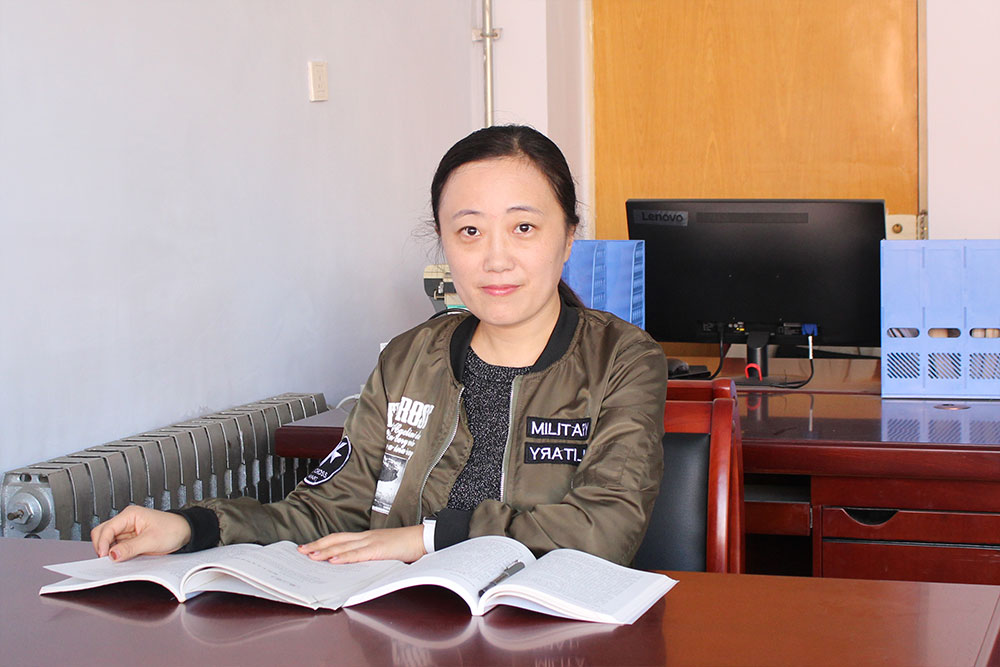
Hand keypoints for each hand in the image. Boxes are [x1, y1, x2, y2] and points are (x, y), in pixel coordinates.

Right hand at [91, 505, 191, 561]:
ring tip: (116, 560)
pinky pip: (116, 547)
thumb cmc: (172, 529)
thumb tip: (112, 555)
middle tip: (107, 560)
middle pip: (102, 532)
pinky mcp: (130, 539)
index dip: (103, 543)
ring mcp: (127, 530)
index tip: (104, 556)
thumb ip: (130, 548)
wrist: (184, 532)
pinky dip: (115, 554)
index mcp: (130, 515)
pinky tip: (121, 559)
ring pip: (107, 541)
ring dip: (109, 551)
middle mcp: (126, 521)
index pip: (107, 528)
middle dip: (102, 546)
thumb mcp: (151, 540)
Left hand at [298, 526, 424, 563]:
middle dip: (317, 545)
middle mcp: (366, 537)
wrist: (424, 538)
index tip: (309, 547)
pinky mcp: (379, 550)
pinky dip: (343, 557)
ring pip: (343, 546)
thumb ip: (370, 556)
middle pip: (336, 540)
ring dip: (325, 551)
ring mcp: (372, 542)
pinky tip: (333, 561)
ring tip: (310, 556)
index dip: (323, 543)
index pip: (340, 538)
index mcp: (367, 538)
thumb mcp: (385, 551)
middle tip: (301, 551)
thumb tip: (355, 567)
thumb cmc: (407, 545)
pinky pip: (358, 554)